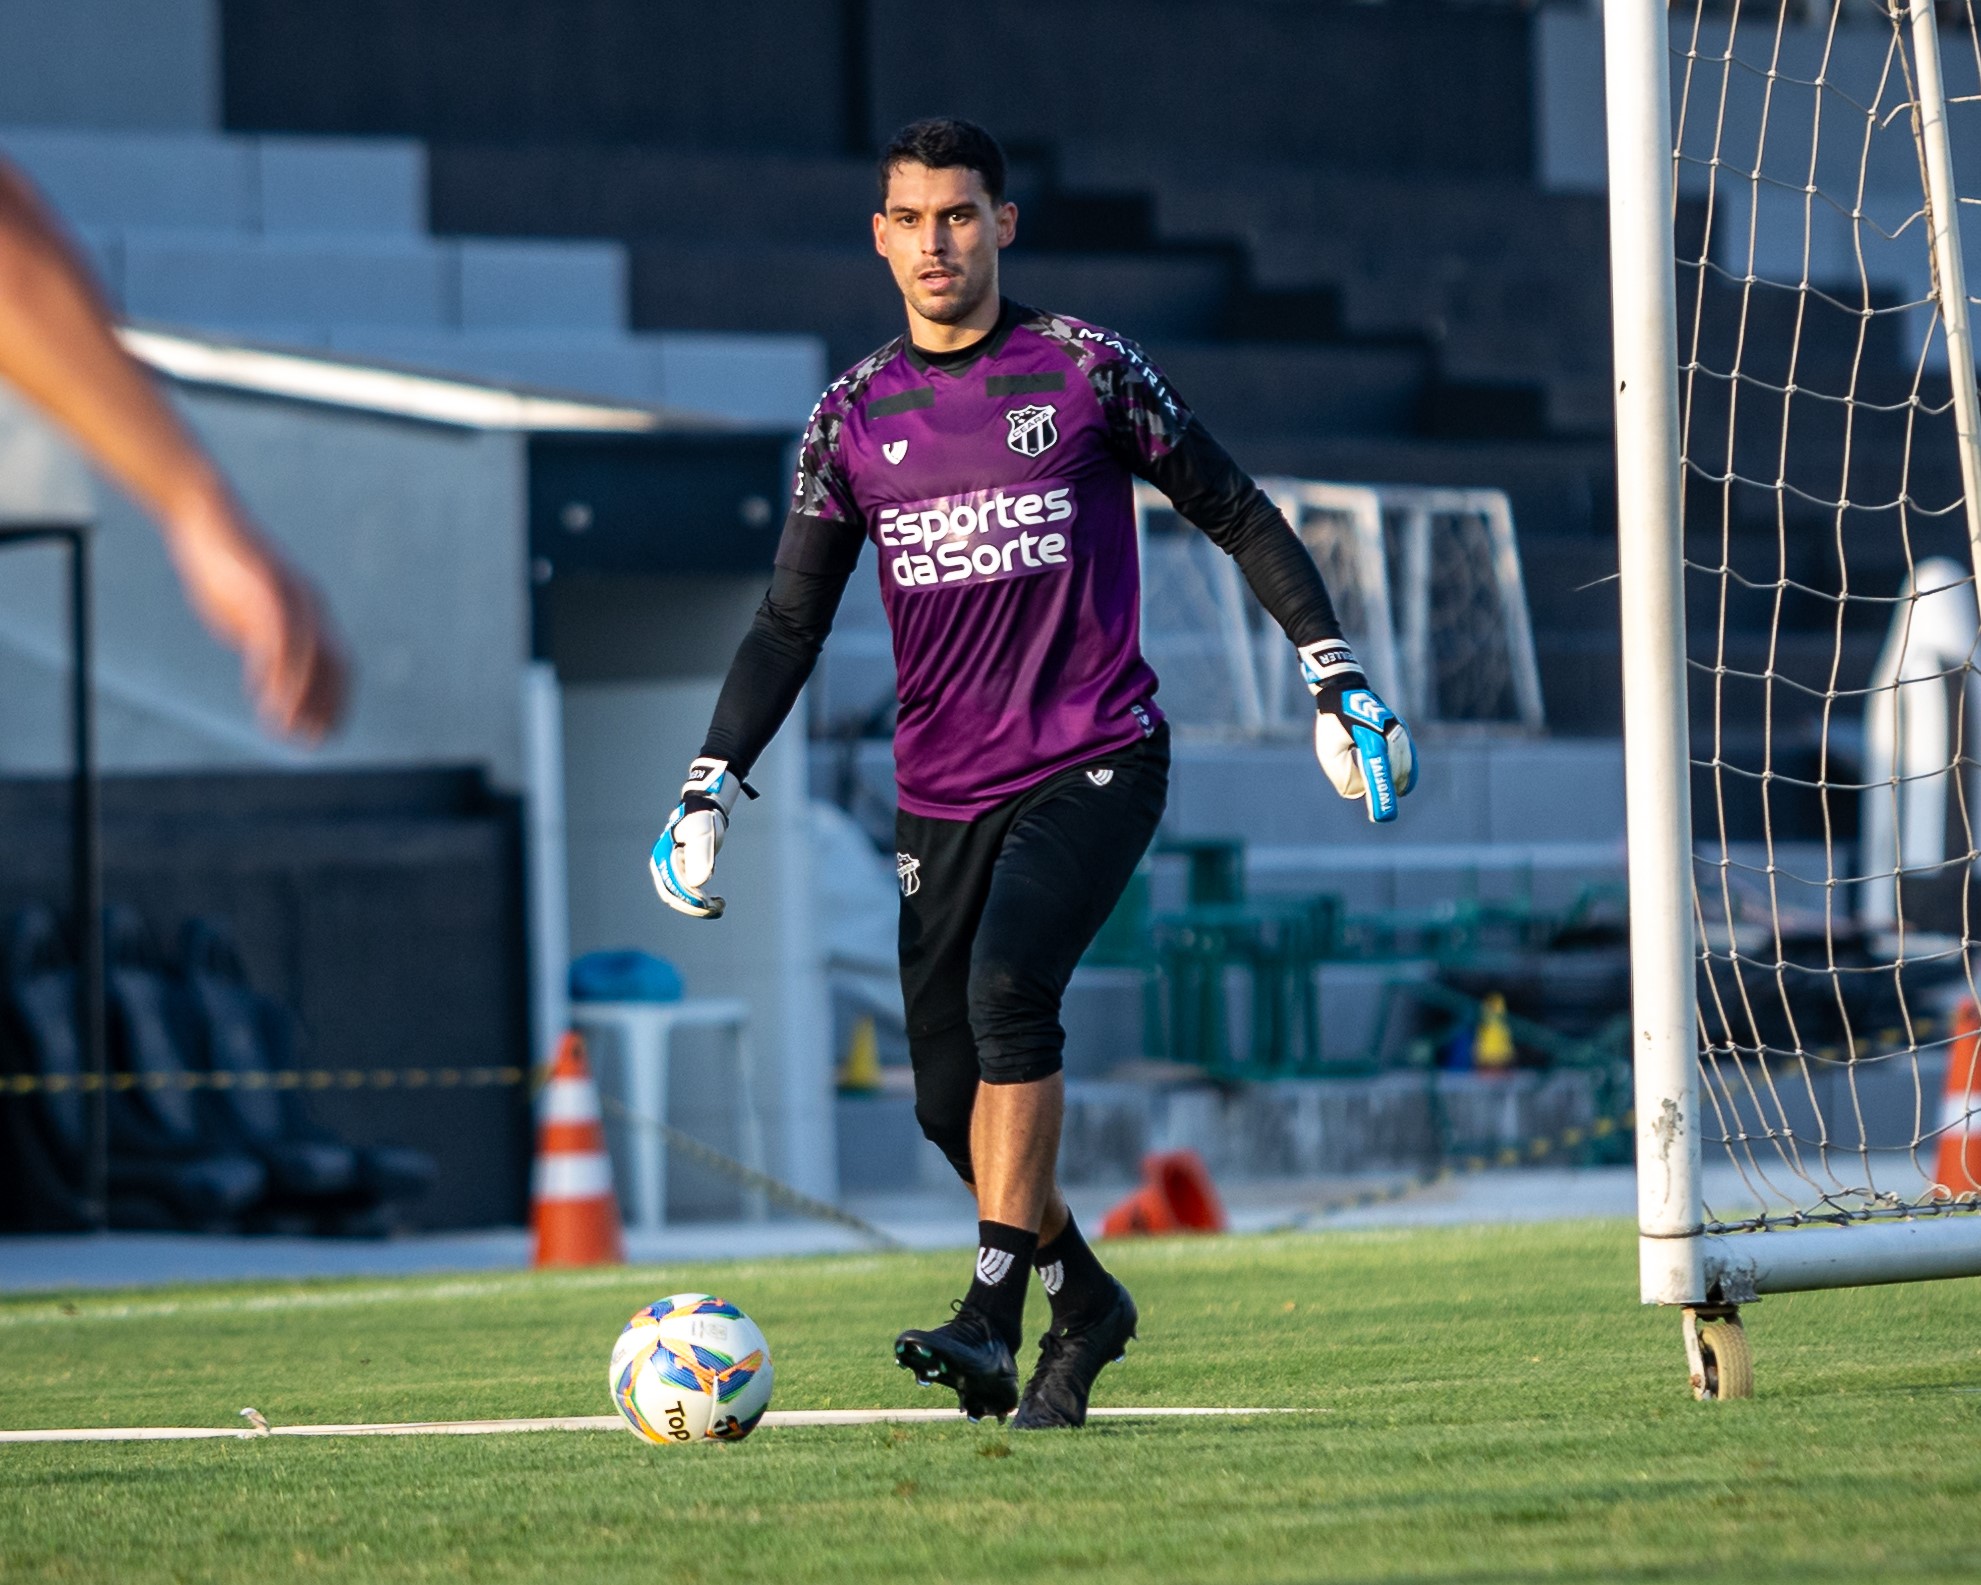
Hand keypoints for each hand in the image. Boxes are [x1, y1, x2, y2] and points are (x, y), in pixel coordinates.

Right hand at [163, 494, 349, 742]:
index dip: (336, 701)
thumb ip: (262, 644)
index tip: (324, 732)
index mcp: (312, 613)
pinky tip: (259, 691)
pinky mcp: (267, 585)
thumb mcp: (246, 615)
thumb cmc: (223, 568)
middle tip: (311, 740)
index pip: (338, 665)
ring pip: (308, 654)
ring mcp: (292, 594)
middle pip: (334, 664)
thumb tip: (267, 679)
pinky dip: (275, 666)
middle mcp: (312, 605)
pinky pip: (278, 633)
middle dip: (326, 705)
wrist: (206, 518)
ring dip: (298, 694)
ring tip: (284, 727)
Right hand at [650, 758, 747, 917]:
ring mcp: (671, 869)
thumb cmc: (704, 818)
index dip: (690, 899)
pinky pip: (686, 893)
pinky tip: (716, 901)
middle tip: (718, 908)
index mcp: (663, 856)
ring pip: (679, 898)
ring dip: (697, 907)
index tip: (710, 903)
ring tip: (719, 906)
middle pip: (674, 896)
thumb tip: (698, 883)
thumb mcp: (705, 835)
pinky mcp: (681, 871)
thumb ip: (701, 856)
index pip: (673, 887)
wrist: (705, 807)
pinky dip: (699, 901)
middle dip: (694, 907)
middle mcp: (663, 865)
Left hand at [1299, 640, 1416, 823]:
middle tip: (1380, 816)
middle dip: (1387, 795)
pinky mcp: (1401, 731)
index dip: (1381, 797)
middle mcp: (1388, 734)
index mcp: (1368, 738)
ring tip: (1389, 800)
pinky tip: (1403, 787)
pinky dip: (1407, 772)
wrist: (1345, 691)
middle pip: (1394, 773)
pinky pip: (1409, 756)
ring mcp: (1397, 731)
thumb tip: (1360, 792)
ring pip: (1405, 766)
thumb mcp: (1329, 750)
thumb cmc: (1333, 722)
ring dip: (1397, 785)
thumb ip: (1342, 774)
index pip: (1378, 774)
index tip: (1381, 817)